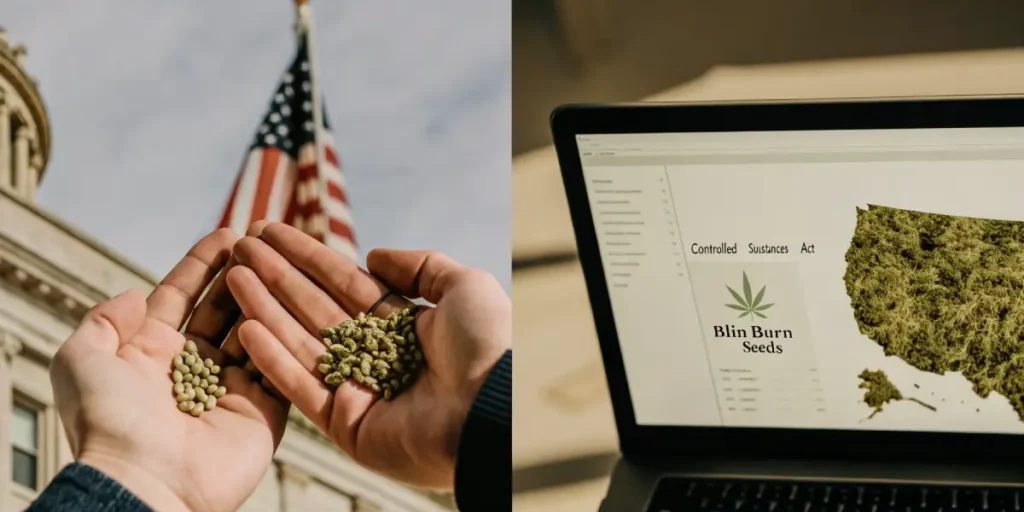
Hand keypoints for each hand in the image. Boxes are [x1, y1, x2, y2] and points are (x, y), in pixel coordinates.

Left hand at [49, 229, 288, 511]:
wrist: (145, 482)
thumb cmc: (109, 425)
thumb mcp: (80, 362)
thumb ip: (102, 322)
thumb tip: (132, 294)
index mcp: (151, 354)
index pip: (181, 297)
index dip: (202, 264)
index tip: (228, 233)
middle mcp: (192, 370)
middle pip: (222, 308)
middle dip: (241, 273)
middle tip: (262, 241)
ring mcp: (230, 389)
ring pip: (254, 331)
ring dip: (266, 296)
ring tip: (280, 263)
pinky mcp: (262, 413)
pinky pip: (279, 368)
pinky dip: (286, 338)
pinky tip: (294, 305)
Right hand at [225, 223, 510, 487]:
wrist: (493, 411)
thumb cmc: (487, 346)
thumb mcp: (464, 288)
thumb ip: (420, 265)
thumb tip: (372, 255)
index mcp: (403, 325)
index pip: (343, 283)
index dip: (307, 257)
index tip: (270, 231)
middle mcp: (376, 355)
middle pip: (315, 308)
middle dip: (277, 276)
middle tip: (239, 246)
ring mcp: (358, 390)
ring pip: (301, 342)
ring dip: (266, 309)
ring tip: (233, 275)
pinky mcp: (345, 423)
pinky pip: (302, 387)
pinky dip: (273, 359)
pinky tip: (247, 326)